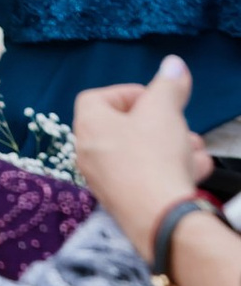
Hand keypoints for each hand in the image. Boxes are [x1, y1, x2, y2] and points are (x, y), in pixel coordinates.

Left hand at [75, 57, 209, 258]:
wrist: (161, 221)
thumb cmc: (154, 158)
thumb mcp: (165, 110)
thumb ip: (169, 84)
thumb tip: (173, 64)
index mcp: (89, 125)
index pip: (97, 98)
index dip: (127, 93)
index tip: (154, 98)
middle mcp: (89, 154)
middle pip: (122, 129)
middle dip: (159, 124)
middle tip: (180, 124)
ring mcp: (105, 182)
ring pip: (139, 156)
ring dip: (170, 148)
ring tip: (196, 149)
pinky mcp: (124, 204)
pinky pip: (145, 180)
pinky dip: (168, 171)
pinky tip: (196, 171)